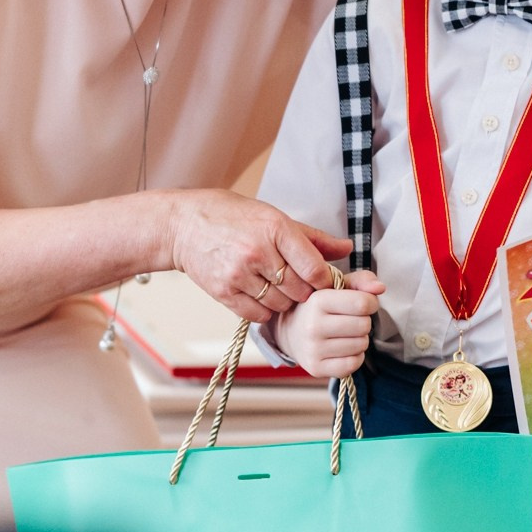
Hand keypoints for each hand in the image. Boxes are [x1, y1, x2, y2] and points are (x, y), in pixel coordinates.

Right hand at [167, 189, 351, 323]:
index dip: (324, 279)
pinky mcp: (223, 292)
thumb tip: (347, 248)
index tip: (321, 280)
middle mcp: (258, 252)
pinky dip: (263, 310)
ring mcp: (239, 274)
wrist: (184, 225)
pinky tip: (259, 295)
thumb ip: (312, 237)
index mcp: (275, 228)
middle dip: (304, 291)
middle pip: (300, 290)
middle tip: (298, 284)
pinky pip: (257, 315)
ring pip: (280, 305)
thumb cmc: (232, 217)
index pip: (315, 268)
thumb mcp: (274, 217)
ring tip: (276, 287)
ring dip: (284, 301)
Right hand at [276, 271, 383, 378]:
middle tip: (351, 320)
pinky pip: (353, 364)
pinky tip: (344, 349)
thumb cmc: (321, 307)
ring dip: (360, 340)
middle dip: (364, 322)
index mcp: (318, 300)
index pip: (363, 304)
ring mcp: (313, 349)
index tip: (363, 304)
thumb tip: (380, 288)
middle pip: (364, 326)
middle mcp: (312, 326)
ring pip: (361, 346)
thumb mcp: (338, 286)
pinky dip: (355, 357)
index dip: (371, 303)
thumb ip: (362, 280)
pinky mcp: (316, 368)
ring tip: (346, 334)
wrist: (291, 332)